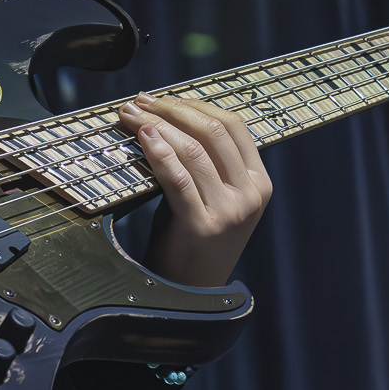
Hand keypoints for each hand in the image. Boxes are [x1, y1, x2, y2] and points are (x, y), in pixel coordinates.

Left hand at [115, 91, 271, 288]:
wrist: (191, 292)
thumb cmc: (193, 238)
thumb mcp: (212, 196)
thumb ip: (204, 162)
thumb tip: (168, 116)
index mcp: (258, 182)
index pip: (234, 126)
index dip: (196, 105)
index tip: (165, 97)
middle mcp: (249, 194)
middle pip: (213, 131)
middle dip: (173, 109)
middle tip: (142, 100)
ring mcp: (229, 210)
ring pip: (193, 150)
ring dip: (157, 124)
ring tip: (131, 115)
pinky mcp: (202, 224)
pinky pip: (178, 177)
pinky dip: (158, 151)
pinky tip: (142, 136)